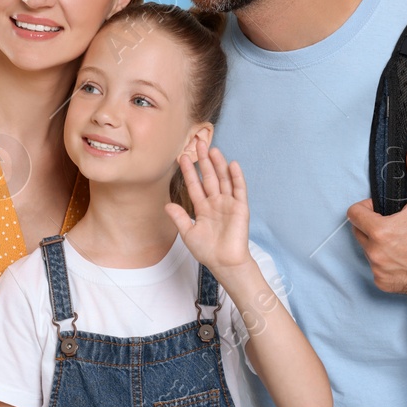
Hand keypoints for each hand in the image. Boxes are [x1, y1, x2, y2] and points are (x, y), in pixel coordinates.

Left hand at [165, 144, 252, 274]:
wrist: (225, 263)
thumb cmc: (208, 251)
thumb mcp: (188, 234)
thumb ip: (179, 218)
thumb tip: (166, 205)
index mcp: (203, 208)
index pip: (194, 185)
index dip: (189, 172)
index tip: (182, 158)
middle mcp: (216, 203)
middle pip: (209, 177)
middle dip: (203, 161)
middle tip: (198, 143)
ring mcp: (229, 204)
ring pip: (223, 179)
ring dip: (219, 164)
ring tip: (213, 149)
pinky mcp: (241, 207)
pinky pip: (239, 189)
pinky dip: (236, 177)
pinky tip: (232, 164)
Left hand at [347, 136, 406, 294]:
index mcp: (380, 231)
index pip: (353, 214)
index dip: (367, 209)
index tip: (381, 210)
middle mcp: (376, 253)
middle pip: (359, 232)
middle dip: (372, 226)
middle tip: (394, 225)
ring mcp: (379, 271)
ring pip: (368, 251)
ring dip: (378, 245)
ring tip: (401, 242)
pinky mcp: (385, 285)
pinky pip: (376, 269)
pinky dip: (385, 264)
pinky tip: (403, 258)